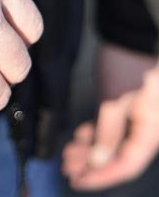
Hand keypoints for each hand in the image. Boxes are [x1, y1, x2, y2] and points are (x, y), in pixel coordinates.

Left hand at [63, 43, 158, 190]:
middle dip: (92, 164)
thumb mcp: (115, 99)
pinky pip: (110, 129)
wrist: (128, 36)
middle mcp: (146, 128)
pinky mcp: (124, 106)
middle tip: (66, 167)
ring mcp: (135, 117)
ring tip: (67, 154)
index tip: (78, 180)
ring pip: (112, 143)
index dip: (102, 176)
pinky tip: (78, 138)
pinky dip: (94, 135)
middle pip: (119, 156)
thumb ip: (108, 131)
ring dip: (90, 151)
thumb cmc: (127, 66)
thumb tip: (98, 162)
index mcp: (151, 130)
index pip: (127, 164)